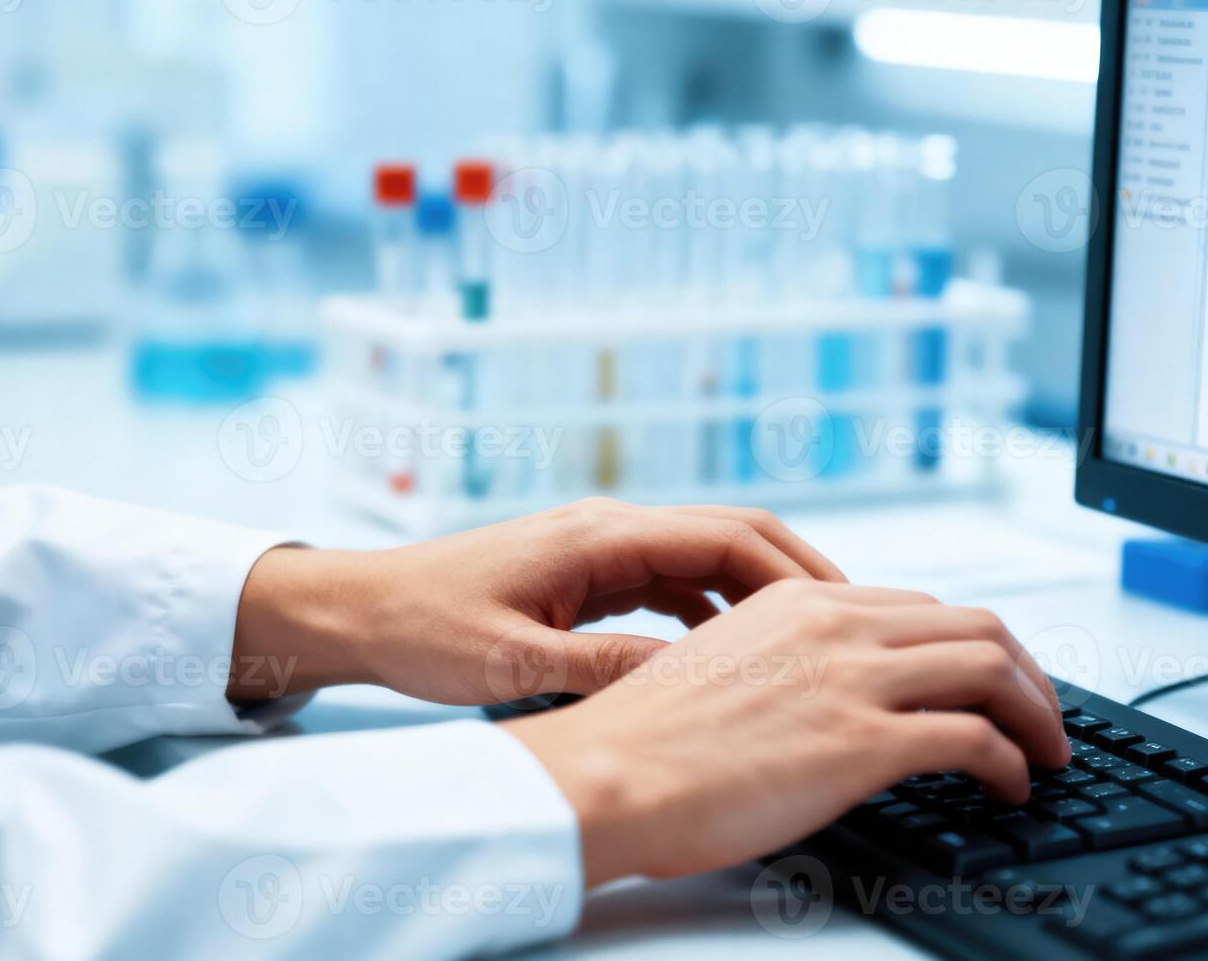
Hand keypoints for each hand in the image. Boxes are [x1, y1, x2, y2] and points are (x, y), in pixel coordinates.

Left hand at [228, 499, 845, 703]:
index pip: (724, 534)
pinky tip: (736, 651)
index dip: (791, 569)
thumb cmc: (421, 628)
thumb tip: (689, 678)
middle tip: (848, 624)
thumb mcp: (511, 663)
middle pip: (730, 536)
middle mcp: (609, 529)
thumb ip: (601, 668)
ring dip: (757, 594)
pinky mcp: (590, 573)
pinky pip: (673, 583)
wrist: (360, 610)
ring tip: (807, 643)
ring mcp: (602, 548)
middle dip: (793, 575)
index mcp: (598, 535)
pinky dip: (714, 609)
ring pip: (706, 559)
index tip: (839, 607)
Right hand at [503, 579, 1069, 885]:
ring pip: (992, 669)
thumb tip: (824, 694)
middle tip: (1042, 715)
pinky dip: (1012, 762)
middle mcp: (837, 626)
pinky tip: (1012, 786)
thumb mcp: (723, 664)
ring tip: (1046, 753)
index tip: (992, 680)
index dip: (976, 646)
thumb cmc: (646, 738)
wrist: (607, 773)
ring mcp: (853, 679)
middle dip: (1027, 673)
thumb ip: (785, 661)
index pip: (924, 608)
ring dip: (1037, 714)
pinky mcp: (861, 742)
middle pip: (977, 626)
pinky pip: (975, 739)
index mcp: (802, 602)